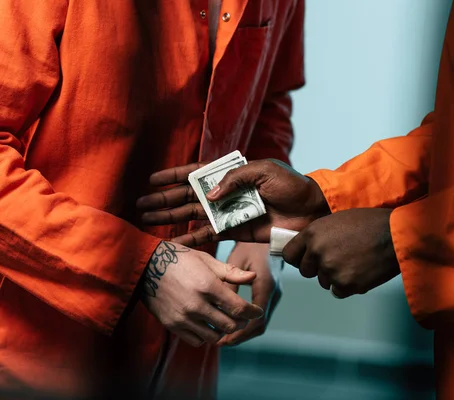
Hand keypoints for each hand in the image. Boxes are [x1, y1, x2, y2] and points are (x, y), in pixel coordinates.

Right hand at [136, 159, 329, 245]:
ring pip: (193, 215)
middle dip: (165, 200)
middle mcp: (226, 194)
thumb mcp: (264, 171)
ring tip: (148, 220)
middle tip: (141, 204)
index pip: (197, 174)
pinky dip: (191, 239)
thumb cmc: (291, 186)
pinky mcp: (235, 231)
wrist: (311, 211)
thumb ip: (236, 178)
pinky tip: (174, 242)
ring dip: (171, 218)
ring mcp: (228, 213)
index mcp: (232, 175)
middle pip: (188, 196)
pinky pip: (209, 235)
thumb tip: (209, 194)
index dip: (174, 177)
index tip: (152, 180)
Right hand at [141, 241, 263, 346]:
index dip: (253, 312)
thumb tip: (253, 276)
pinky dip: (205, 335)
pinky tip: (206, 324)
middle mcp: (196, 304)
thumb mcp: (206, 260)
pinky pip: (196, 340)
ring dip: (223, 330)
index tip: (257, 311)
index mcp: (208, 286)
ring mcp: (183, 317)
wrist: (145, 265)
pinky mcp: (172, 325)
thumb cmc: (180, 258)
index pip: (239, 308)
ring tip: (224, 320)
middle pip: (229, 325)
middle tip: (242, 315)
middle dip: (240, 321)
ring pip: (214, 336)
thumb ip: (231, 272)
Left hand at [218, 242, 280, 345]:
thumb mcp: (237, 261)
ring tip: (224, 338)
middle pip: (259, 325)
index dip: (241, 331)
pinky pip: (259, 316)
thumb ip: (231, 282)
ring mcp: (272, 295)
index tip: (225, 338)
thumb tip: (219, 305)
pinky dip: (247, 325)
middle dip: (241, 337)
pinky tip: (232, 325)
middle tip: (221, 343)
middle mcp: (272, 294)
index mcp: (265, 286)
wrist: (269, 237)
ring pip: (260, 323)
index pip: (256, 318)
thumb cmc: (251, 246)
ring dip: (244, 333)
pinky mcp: (269, 294)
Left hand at [282, 209, 399, 297]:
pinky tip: (360, 271)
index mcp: (312, 233)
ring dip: (335, 276)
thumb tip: (307, 249)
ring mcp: (330, 270)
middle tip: (337, 259)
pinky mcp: (345, 284)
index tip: (307, 259)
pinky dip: (347, 285)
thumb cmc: (370, 223)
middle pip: (306, 271)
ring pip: (323, 282)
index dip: (299, 258)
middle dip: (318, 268)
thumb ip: (318, 235)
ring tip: (354, 262)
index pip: (290, 255)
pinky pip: (337, 291)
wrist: (395, 235)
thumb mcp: (336, 220)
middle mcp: (317, 252)